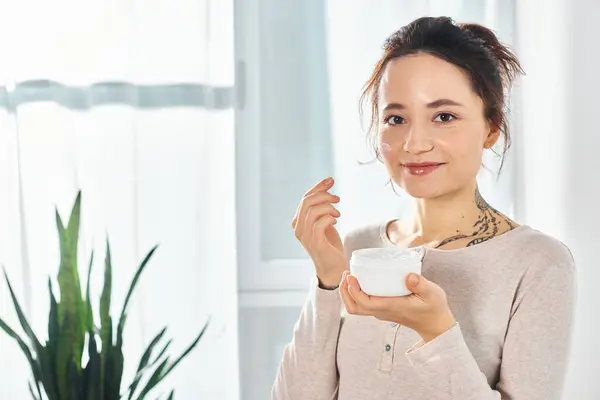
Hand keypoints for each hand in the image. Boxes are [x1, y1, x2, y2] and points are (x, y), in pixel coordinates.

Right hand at [292, 177, 346, 286]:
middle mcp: (298, 228)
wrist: (333, 268)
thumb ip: (322, 208)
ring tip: (338, 214)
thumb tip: (327, 187)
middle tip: (338, 199)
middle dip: (324, 195)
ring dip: (329, 208)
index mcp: (298, 222)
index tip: (331, 180)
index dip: (318, 187)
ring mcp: (305, 236)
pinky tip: (336, 221)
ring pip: (313, 211)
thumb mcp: (325, 222)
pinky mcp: (315, 243)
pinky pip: (320, 223)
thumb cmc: (330, 245)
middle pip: (307, 202)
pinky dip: (329, 218)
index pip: (305, 198)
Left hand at [339, 270, 455, 342]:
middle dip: (345, 291)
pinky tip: (359, 280)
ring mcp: (382, 312)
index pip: (365, 303)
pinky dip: (355, 294)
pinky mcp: (383, 310)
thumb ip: (421, 284)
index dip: (354, 291)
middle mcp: (383, 311)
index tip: (351, 276)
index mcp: (391, 307)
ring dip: (348, 293)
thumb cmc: (434, 308)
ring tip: (349, 275)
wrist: (436, 325)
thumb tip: (409, 276)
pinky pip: (363, 305)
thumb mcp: (432, 293)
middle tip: (346, 273)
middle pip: (354, 307)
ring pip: (357, 308)